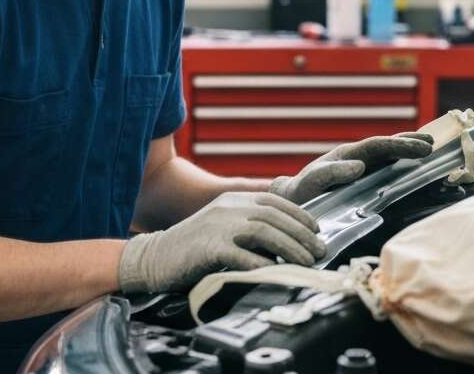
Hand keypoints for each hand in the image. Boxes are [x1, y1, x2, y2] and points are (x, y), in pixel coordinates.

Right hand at [117, 191, 325, 293]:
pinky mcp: (209, 248)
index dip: (300, 215)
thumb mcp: (223, 227)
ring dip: (290, 248)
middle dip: (302, 235)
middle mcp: (228, 208)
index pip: (275, 202)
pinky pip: (242, 255)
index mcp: (233, 200)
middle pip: (275, 217)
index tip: (317, 231)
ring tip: (306, 263)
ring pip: (264, 232)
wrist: (154, 258)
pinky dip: (262, 264)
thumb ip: (248, 226)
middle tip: (319, 252)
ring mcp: (218, 226)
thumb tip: (286, 240)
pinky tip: (275, 273)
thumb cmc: (194, 248)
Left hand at [269, 132, 433, 203]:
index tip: (421, 147)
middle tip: (432, 143)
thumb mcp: (310, 183)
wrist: (292, 199)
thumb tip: (358, 167)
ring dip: (410, 148)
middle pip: (387, 145)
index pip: (378, 146)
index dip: (400, 146)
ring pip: (389, 153)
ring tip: (431, 145)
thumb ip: (330, 174)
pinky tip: (418, 166)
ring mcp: (362, 167)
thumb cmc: (300, 193)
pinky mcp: (364, 179)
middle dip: (410, 143)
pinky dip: (404, 164)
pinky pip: (387, 168)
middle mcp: (357, 157)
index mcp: (347, 155)